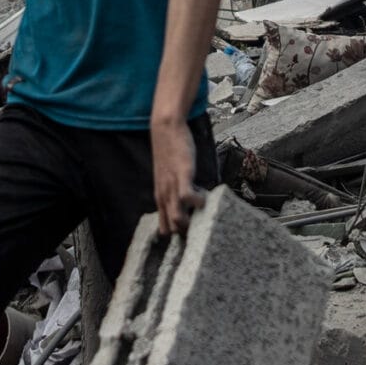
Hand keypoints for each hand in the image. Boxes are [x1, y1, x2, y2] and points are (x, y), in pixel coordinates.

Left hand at [150, 118, 203, 235]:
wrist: (165, 130)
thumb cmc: (169, 153)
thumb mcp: (168, 177)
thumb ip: (175, 191)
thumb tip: (189, 203)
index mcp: (161, 198)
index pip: (164, 228)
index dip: (177, 234)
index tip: (191, 233)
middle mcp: (164, 196)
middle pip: (172, 229)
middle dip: (187, 233)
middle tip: (201, 226)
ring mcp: (172, 187)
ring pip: (177, 218)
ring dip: (192, 222)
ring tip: (203, 214)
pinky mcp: (181, 175)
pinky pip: (187, 197)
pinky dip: (197, 202)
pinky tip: (204, 197)